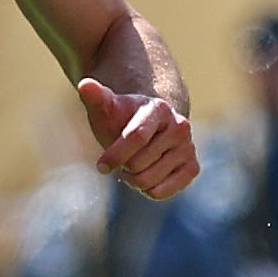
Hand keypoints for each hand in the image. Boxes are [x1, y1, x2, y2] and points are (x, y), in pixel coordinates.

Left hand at [77, 77, 198, 199]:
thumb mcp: (107, 108)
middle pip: (138, 164)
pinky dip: (148, 191)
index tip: (101, 166)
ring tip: (133, 168)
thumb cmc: (122, 120)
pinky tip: (147, 177)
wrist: (148, 130)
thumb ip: (95, 98)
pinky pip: (161, 192)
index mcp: (159, 109)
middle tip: (123, 161)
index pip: (136, 137)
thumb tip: (85, 84)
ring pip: (148, 181)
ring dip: (133, 180)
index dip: (115, 155)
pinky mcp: (192, 167)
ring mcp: (188, 147)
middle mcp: (180, 127)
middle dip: (123, 167)